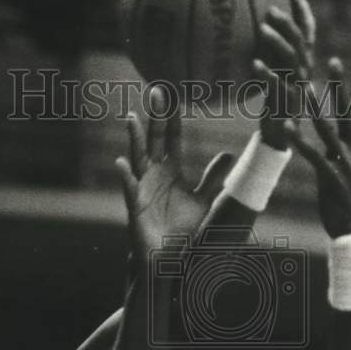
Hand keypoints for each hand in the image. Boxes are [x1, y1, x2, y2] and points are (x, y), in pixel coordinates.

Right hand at [115, 87, 233, 260]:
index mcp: (170, 170)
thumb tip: (229, 155)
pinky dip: (125, 177)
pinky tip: (122, 163)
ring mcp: (141, 189)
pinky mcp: (134, 207)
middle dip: (154, 117)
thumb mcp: (202, 202)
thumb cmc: (181, 230)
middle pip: (153, 140)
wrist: (167, 258)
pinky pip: (129, 189)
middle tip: (156, 91)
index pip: (172, 138)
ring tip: (132, 118)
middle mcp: (154, 175)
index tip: (175, 94)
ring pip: (137, 158)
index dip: (173, 118)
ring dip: (135, 139)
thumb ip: (212, 179)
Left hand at [254, 0, 315, 151]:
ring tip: (262, 30)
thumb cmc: (274, 101)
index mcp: (303, 61)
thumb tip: (250, 31)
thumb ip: (269, 54)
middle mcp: (304, 69)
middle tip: (270, 9)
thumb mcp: (273, 74)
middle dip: (287, 22)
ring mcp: (298, 84)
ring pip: (291, 57)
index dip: (303, 11)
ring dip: (277, 41)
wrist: (280, 134)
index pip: (308, 31)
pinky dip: (266, 72)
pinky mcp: (288, 100)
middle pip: (299, 39)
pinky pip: (277, 83)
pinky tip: (253, 63)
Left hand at [284, 58, 350, 237]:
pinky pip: (312, 155)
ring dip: (316, 107)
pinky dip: (299, 140)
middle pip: (348, 112)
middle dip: (341, 86)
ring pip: (329, 129)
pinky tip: (288, 126)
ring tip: (305, 86)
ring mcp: (345, 164)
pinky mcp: (330, 178)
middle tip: (334, 59)